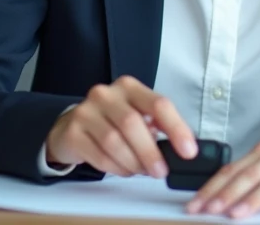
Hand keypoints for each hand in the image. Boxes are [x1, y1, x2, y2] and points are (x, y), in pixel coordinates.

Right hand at [45, 75, 195, 177]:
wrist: (70, 127)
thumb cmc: (111, 122)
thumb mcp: (137, 115)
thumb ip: (157, 125)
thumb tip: (182, 146)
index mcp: (129, 87)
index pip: (158, 103)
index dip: (176, 128)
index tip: (188, 151)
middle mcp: (106, 94)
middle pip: (133, 123)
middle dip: (150, 152)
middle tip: (161, 171)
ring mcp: (86, 111)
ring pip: (114, 142)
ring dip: (133, 162)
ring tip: (141, 171)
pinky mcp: (73, 132)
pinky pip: (99, 156)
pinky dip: (116, 168)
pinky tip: (124, 170)